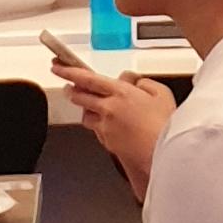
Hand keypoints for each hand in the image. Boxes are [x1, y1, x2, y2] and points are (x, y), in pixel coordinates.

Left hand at [65, 69, 174, 199]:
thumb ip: (143, 83)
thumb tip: (134, 83)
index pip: (87, 79)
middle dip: (71, 90)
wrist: (163, 155)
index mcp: (120, 93)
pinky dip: (99, 126)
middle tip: (68, 86)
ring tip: (93, 108)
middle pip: (80, 97)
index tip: (58, 67)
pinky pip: (97, 131)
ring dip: (87, 110)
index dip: (69, 72)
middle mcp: (108, 109)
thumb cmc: (164, 126)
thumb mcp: (161, 93)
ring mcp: (106, 128)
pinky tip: (110, 126)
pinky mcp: (108, 144)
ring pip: (86, 116)